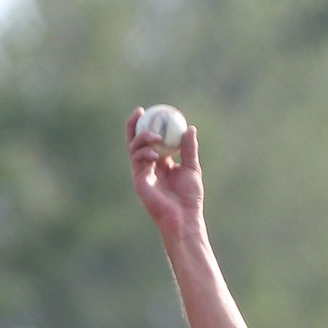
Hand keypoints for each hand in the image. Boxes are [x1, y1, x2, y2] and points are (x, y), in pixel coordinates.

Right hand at [126, 108, 202, 236]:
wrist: (184, 217)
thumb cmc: (190, 197)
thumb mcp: (192, 168)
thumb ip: (189, 149)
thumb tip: (190, 128)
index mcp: (162, 163)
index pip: (152, 140)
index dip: (150, 125)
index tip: (155, 111)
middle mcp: (149, 166)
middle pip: (136, 140)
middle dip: (134, 125)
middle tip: (140, 111)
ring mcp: (142, 172)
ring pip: (134, 147)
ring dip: (142, 138)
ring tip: (155, 136)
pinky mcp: (139, 180)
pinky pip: (137, 160)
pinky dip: (144, 153)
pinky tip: (155, 154)